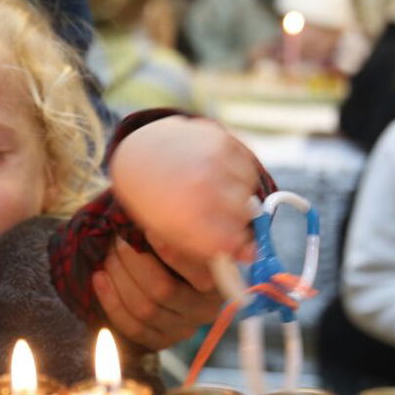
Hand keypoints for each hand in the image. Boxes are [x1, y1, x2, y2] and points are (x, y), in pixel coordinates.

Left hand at [94, 236, 224, 348]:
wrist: (171, 273)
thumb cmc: (178, 245)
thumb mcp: (187, 237)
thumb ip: (178, 232)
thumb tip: (155, 219)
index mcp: (219, 282)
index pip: (199, 275)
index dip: (172, 254)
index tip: (149, 231)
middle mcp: (205, 310)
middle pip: (163, 291)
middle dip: (133, 261)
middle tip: (118, 239)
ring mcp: (183, 330)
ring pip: (144, 309)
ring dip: (119, 278)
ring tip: (108, 255)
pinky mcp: (161, 340)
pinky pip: (132, 327)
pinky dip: (111, 300)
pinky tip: (99, 277)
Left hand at [109, 116, 259, 262]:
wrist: (142, 152)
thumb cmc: (159, 201)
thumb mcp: (173, 233)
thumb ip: (211, 247)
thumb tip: (252, 254)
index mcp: (186, 217)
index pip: (234, 241)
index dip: (237, 244)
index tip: (234, 243)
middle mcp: (202, 187)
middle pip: (246, 216)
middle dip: (236, 220)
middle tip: (218, 214)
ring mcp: (214, 161)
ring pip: (249, 191)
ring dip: (238, 196)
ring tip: (214, 191)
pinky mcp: (223, 140)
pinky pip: (249, 168)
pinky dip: (239, 175)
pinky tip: (217, 174)